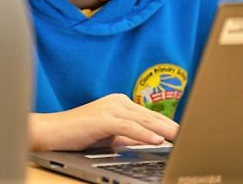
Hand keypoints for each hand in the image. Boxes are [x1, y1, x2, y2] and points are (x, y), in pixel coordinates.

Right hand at [28, 93, 178, 150]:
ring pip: (144, 119)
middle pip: (151, 115)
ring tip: (181, 138)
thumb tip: (149, 142)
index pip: (149, 115)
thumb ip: (128, 137)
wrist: (50, 132)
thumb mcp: (109, 137)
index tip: (184, 134)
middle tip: (191, 135)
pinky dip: (145, 134)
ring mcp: (111, 107)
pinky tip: (157, 140)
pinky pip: (129, 127)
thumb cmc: (77, 135)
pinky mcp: (104, 118)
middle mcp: (118, 101)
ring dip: (164, 130)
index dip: (168, 125)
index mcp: (120, 103)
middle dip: (171, 127)